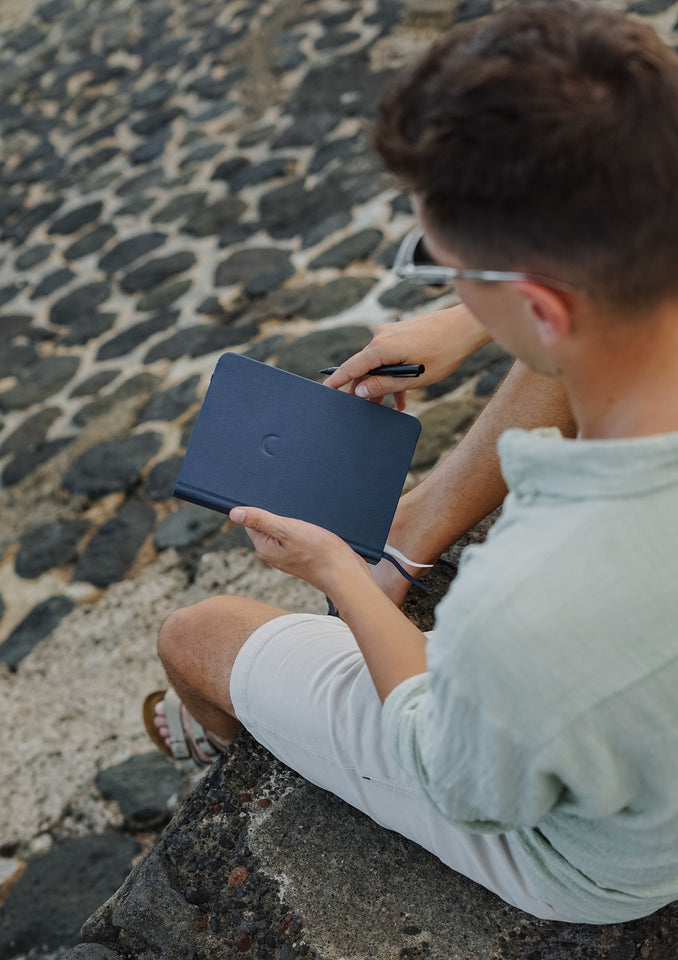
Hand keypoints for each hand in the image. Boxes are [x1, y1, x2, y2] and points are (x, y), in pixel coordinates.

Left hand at [229, 507, 366, 594]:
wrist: (345, 573)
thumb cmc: (319, 553)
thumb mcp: (287, 530)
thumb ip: (260, 520)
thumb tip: (234, 513)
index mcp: (264, 547)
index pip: (252, 521)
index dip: (262, 509)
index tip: (278, 505)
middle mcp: (273, 553)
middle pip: (267, 524)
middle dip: (279, 514)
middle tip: (296, 515)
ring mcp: (287, 555)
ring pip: (283, 529)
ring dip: (293, 521)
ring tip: (306, 523)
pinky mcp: (302, 555)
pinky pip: (295, 536)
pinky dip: (302, 529)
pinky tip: (313, 530)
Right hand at [323, 304, 490, 409]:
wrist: (464, 327)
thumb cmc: (444, 352)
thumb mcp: (414, 378)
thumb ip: (384, 385)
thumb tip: (359, 390)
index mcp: (382, 347)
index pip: (352, 367)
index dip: (337, 381)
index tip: (324, 391)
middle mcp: (381, 336)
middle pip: (363, 367)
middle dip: (365, 389)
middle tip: (365, 410)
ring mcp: (390, 333)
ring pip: (376, 363)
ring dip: (381, 384)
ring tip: (389, 407)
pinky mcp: (399, 333)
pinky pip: (387, 356)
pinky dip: (391, 374)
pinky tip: (401, 395)